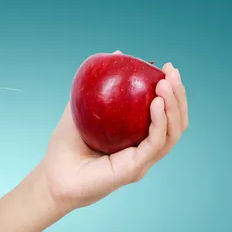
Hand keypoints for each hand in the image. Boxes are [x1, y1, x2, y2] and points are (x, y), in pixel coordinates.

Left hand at [39, 53, 188, 212]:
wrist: (52, 177)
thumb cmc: (65, 147)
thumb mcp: (80, 109)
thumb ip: (96, 86)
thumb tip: (116, 54)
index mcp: (136, 138)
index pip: (164, 114)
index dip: (171, 91)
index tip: (166, 68)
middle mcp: (143, 151)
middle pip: (175, 123)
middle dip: (179, 95)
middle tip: (171, 72)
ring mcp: (142, 161)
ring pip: (171, 133)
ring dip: (174, 107)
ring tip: (166, 84)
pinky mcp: (135, 169)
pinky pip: (154, 144)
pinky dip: (159, 123)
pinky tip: (156, 103)